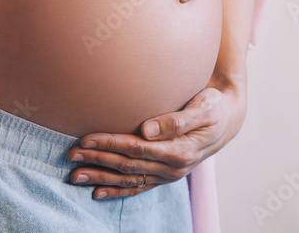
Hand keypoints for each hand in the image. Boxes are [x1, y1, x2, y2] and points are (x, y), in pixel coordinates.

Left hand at [65, 83, 246, 199]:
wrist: (228, 120)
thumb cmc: (214, 107)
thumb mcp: (203, 107)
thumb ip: (177, 120)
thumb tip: (148, 129)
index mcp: (181, 151)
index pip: (138, 149)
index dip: (111, 144)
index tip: (87, 138)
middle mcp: (173, 168)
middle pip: (128, 166)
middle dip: (98, 160)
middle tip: (70, 155)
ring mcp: (168, 174)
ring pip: (129, 179)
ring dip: (100, 177)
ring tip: (75, 175)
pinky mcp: (164, 175)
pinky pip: (138, 187)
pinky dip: (117, 190)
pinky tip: (97, 191)